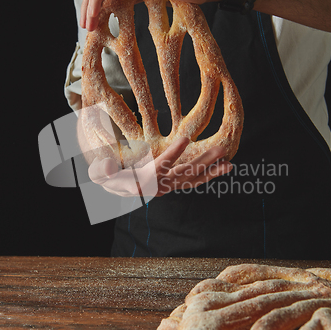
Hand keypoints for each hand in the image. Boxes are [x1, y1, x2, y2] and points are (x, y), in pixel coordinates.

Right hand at [88, 137, 231, 196]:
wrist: (116, 190)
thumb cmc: (109, 177)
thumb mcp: (101, 173)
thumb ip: (103, 170)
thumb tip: (109, 167)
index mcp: (143, 180)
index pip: (160, 166)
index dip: (173, 154)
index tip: (185, 139)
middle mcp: (159, 186)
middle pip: (183, 173)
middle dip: (202, 162)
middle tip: (220, 149)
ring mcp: (168, 186)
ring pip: (192, 179)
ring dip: (211, 171)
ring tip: (229, 163)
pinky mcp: (174, 185)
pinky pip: (194, 182)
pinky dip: (209, 176)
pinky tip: (224, 167)